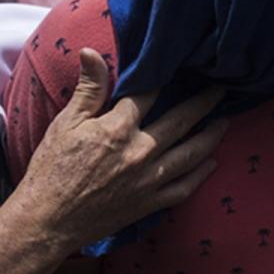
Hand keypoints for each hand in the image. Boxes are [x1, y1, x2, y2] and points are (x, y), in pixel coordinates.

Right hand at [13, 49, 227, 252]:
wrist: (48, 221)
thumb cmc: (51, 170)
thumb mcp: (65, 124)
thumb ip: (88, 89)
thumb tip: (92, 52)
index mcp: (118, 129)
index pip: (149, 94)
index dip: (166, 78)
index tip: (184, 67)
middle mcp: (140, 152)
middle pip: (181, 120)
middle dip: (204, 102)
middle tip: (222, 89)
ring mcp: (149, 180)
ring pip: (191, 154)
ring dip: (211, 136)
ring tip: (224, 122)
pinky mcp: (149, 204)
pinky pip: (184, 188)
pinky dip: (200, 175)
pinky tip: (210, 164)